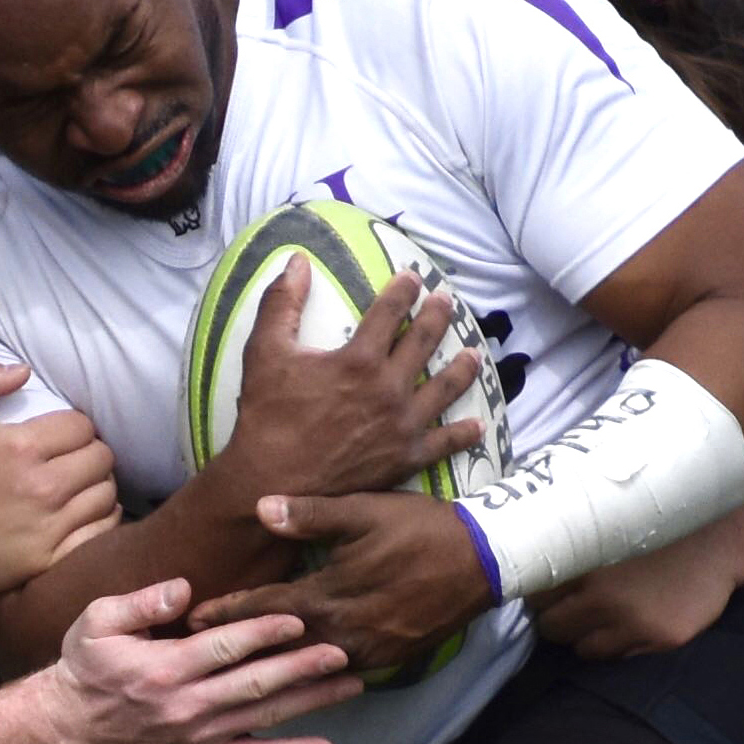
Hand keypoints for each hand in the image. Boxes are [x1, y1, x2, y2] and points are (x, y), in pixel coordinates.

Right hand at [0, 360, 116, 605]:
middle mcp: (42, 486)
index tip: (65, 435)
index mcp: (22, 447)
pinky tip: (89, 512)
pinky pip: (100, 532)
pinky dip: (102, 519)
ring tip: (84, 484)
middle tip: (77, 458)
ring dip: (99, 485)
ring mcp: (48, 525)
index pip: (82, 426)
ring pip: (106, 494)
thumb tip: (24, 370)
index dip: (76, 427)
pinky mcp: (49, 557)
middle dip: (92, 453)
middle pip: (101, 458)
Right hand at [41, 577, 357, 743]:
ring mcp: (197, 738)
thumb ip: (141, 603)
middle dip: (302, 667)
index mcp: (163, 669)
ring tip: (351, 685)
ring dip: (310, 702)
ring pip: (263, 718)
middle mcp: (186, 707)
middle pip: (255, 684)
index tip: (299, 618)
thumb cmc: (85, 666)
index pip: (224, 648)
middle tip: (344, 651)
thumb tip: (184, 588)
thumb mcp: (97, 622)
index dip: (263, 632)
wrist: (67, 727)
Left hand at [189, 491, 491, 678]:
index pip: (265, 610)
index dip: (226, 613)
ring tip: (237, 672)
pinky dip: (313, 675)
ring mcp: (370, 654)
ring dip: (273, 669)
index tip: (190, 619)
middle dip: (238, 651)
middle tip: (197, 656)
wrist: (484, 560)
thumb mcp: (365, 511)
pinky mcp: (390, 661)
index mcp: (331, 597)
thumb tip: (261, 507)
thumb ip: (311, 514)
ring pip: (308, 668)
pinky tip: (295, 677)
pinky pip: (340, 674)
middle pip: (279, 649)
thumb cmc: (420, 527)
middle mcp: (345, 635)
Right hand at [214, 255, 482, 502]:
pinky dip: (464, 433)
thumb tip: (296, 260)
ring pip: (445, 387)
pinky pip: (444, 442)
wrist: (273, 483)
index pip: (390, 312)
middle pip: (424, 342)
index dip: (404, 290)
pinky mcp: (406, 458)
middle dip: (438, 316)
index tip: (414, 277)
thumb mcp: (265, 352)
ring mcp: (402, 425)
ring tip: (474, 354)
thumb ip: (281, 302)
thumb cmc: (266, 418)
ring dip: (462, 367)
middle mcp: (388, 389)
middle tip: (447, 302)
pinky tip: (478, 425)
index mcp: (359, 359)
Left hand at [531, 493, 743, 658]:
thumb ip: (573, 538)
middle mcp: (602, 592)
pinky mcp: (657, 638)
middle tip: (572, 605)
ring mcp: (630, 619)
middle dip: (556, 617)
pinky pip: (612, 655)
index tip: (548, 586)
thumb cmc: (662, 518)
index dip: (539, 590)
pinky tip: (628, 621)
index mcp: (586, 556)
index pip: (534, 591)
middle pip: (549, 626)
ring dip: (583, 634)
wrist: (724, 535)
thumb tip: (528, 552)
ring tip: (601, 615)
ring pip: (578, 647)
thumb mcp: (610, 517)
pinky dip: (612, 643)